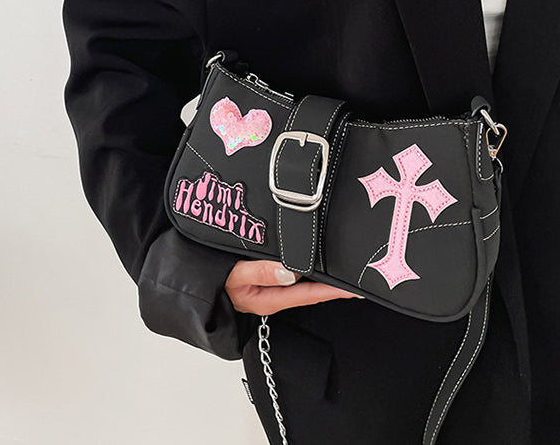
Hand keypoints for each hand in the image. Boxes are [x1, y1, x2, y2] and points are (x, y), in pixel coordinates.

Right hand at [225, 259, 362, 314]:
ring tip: (344, 266)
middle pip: (312, 289)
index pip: (309, 295)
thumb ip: (260, 272)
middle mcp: (276, 294)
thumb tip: (287, 271)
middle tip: (359, 275)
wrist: (200, 285)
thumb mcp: (235, 276)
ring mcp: (274, 287)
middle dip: (335, 284)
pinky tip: (316, 261)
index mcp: (270, 298)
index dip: (332, 291)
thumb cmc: (215, 282)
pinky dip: (309, 268)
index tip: (354, 288)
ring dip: (323, 275)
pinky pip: (294, 273)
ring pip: (305, 281)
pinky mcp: (270, 278)